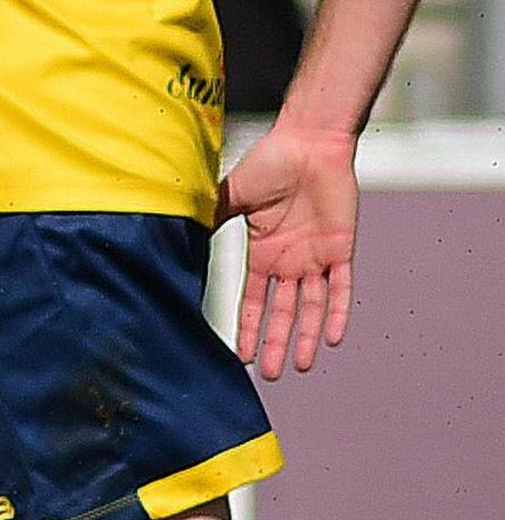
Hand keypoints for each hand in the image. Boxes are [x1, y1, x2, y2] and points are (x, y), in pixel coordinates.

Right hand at [220, 123, 357, 377]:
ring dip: (303, 336)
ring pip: (310, 307)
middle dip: (273, 342)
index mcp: (262, 252)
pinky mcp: (341, 249)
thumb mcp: (232, 195)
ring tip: (297, 366)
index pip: (252, 299)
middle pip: (280, 311)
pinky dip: (338, 312)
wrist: (309, 144)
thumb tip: (177, 235)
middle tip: (266, 375)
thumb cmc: (270, 163)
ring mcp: (316, 257)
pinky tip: (332, 337)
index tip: (237, 353)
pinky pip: (342, 288)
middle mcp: (289, 261)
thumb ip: (211, 218)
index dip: (246, 326)